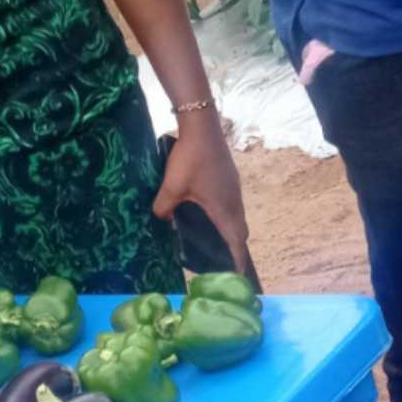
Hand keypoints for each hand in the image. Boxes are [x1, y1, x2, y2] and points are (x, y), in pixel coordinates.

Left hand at [153, 116, 253, 275]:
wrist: (202, 124)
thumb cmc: (190, 159)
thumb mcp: (171, 187)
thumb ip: (164, 208)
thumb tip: (161, 219)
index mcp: (224, 210)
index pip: (236, 243)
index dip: (237, 261)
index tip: (238, 277)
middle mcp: (234, 201)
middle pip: (240, 232)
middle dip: (235, 248)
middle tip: (224, 261)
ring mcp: (235, 188)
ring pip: (238, 217)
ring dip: (231, 230)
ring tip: (219, 240)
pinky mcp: (231, 178)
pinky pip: (233, 204)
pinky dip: (228, 215)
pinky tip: (213, 212)